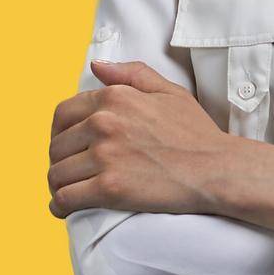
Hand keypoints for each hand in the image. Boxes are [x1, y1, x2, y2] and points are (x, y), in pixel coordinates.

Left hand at [47, 60, 231, 218]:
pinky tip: (64, 208)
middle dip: (60, 160)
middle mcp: (104, 123)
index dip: (60, 132)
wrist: (216, 169)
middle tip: (71, 172)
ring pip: (57, 173)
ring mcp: (105, 156)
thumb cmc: (196, 132)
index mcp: (115, 97)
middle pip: (57, 145)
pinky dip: (60, 205)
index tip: (67, 146)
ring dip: (58, 184)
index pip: (64, 114)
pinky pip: (66, 198)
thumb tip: (97, 66)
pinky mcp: (109, 188)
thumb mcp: (169, 91)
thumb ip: (131, 74)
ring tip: (68, 191)